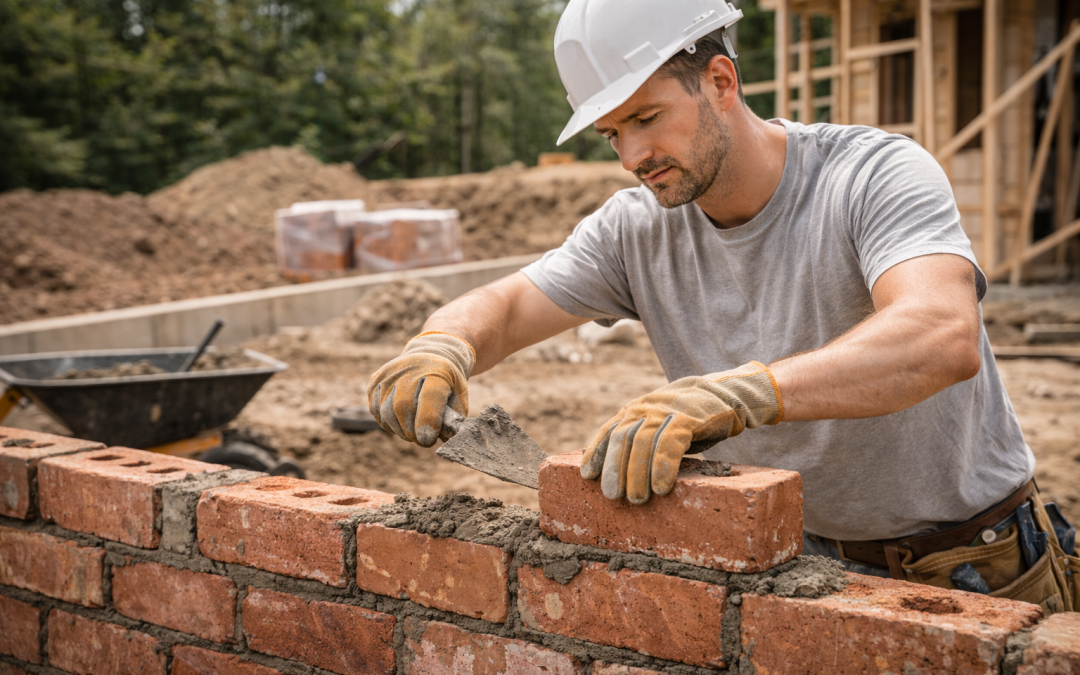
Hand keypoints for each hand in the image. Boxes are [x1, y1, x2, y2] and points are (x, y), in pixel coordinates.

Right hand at [368, 332, 474, 446]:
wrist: (430, 356)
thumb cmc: (447, 382)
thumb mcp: (459, 395)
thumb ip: (453, 418)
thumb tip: (445, 440)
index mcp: (436, 372)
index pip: (428, 397)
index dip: (426, 422)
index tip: (428, 440)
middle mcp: (408, 370)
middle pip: (403, 408)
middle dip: (413, 433)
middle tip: (424, 440)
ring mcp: (388, 375)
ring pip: (387, 413)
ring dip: (401, 431)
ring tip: (414, 433)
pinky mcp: (375, 382)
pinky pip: (376, 411)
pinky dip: (389, 423)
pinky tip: (401, 422)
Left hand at [581, 361, 782, 503]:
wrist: (723, 394)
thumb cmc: (686, 419)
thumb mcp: (657, 425)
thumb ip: (640, 441)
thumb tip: (621, 476)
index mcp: (634, 410)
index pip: (608, 431)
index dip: (596, 453)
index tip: (586, 476)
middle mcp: (645, 408)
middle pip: (622, 438)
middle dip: (615, 468)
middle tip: (612, 496)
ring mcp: (666, 411)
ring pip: (643, 442)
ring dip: (637, 473)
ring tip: (636, 499)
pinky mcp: (688, 418)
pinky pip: (671, 443)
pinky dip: (663, 466)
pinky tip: (661, 487)